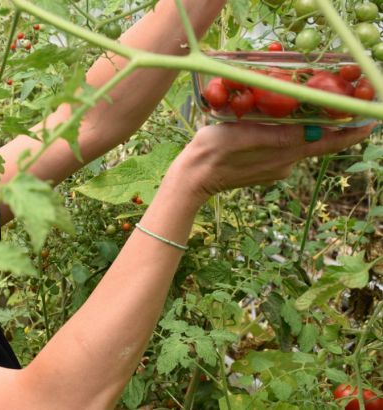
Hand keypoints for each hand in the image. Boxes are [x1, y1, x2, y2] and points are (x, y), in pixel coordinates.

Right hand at [168, 121, 376, 205]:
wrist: (190, 179)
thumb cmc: (212, 152)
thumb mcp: (244, 135)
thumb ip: (279, 134)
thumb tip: (314, 131)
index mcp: (285, 154)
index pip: (329, 143)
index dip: (353, 131)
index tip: (372, 119)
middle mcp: (286, 163)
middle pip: (317, 141)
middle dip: (330, 123)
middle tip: (339, 101)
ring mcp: (275, 167)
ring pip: (298, 142)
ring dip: (304, 127)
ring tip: (302, 106)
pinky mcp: (263, 168)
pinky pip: (282, 148)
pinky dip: (285, 134)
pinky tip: (273, 123)